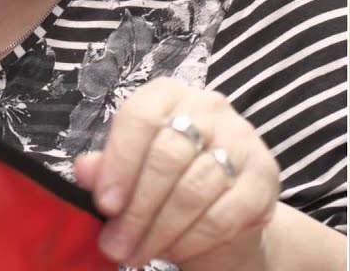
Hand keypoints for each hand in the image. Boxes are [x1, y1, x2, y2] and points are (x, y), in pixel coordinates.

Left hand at [73, 77, 280, 269]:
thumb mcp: (130, 173)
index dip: (119, 163)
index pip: (140, 117)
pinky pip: (225, 214)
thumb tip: (83, 170)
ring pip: (194, 189)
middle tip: (116, 246)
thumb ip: (107, 169)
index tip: (104, 205)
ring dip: (160, 231)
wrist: (226, 214)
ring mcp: (242, 138)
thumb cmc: (166, 184)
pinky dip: (193, 240)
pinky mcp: (266, 175)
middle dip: (136, 210)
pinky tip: (174, 252)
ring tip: (137, 254)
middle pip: (167, 156)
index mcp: (168, 95)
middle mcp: (209, 107)